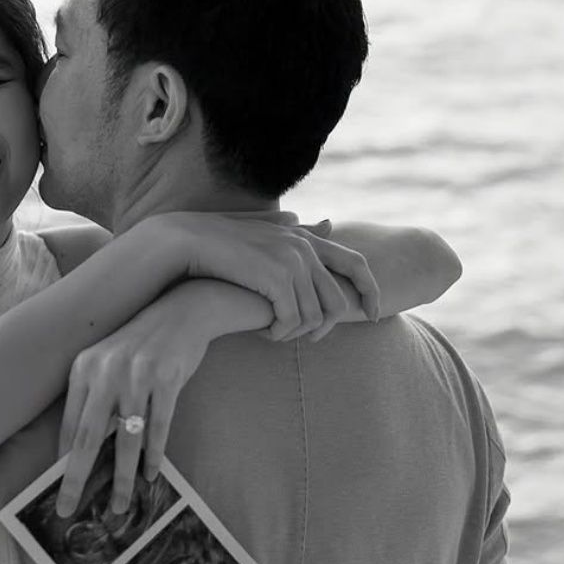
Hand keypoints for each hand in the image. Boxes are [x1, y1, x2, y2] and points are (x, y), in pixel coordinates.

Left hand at [55, 301, 209, 517]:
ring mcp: (137, 375)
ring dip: (123, 477)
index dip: (63, 460)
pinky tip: (151, 475)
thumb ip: (96, 399)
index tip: (57, 489)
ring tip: (120, 505)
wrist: (181, 312)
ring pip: (127, 439)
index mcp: (84, 368)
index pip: (69, 424)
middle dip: (77, 478)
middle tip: (68, 508)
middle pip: (88, 437)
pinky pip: (159, 427)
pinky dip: (154, 455)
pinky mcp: (167, 378)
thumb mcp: (109, 364)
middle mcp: (106, 371)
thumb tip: (84, 451)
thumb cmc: (141, 346)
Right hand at [159, 212, 380, 337]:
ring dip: (297, 333)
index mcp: (306, 238)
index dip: (372, 291)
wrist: (189, 242)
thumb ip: (297, 229)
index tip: (374, 314)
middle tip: (311, 341)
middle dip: (328, 327)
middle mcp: (304, 248)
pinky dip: (281, 332)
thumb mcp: (265, 231)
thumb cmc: (223, 241)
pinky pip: (293, 320)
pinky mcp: (277, 280)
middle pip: (338, 300)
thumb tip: (328, 223)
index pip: (357, 264)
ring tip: (277, 334)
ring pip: (315, 317)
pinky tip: (265, 333)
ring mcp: (292, 263)